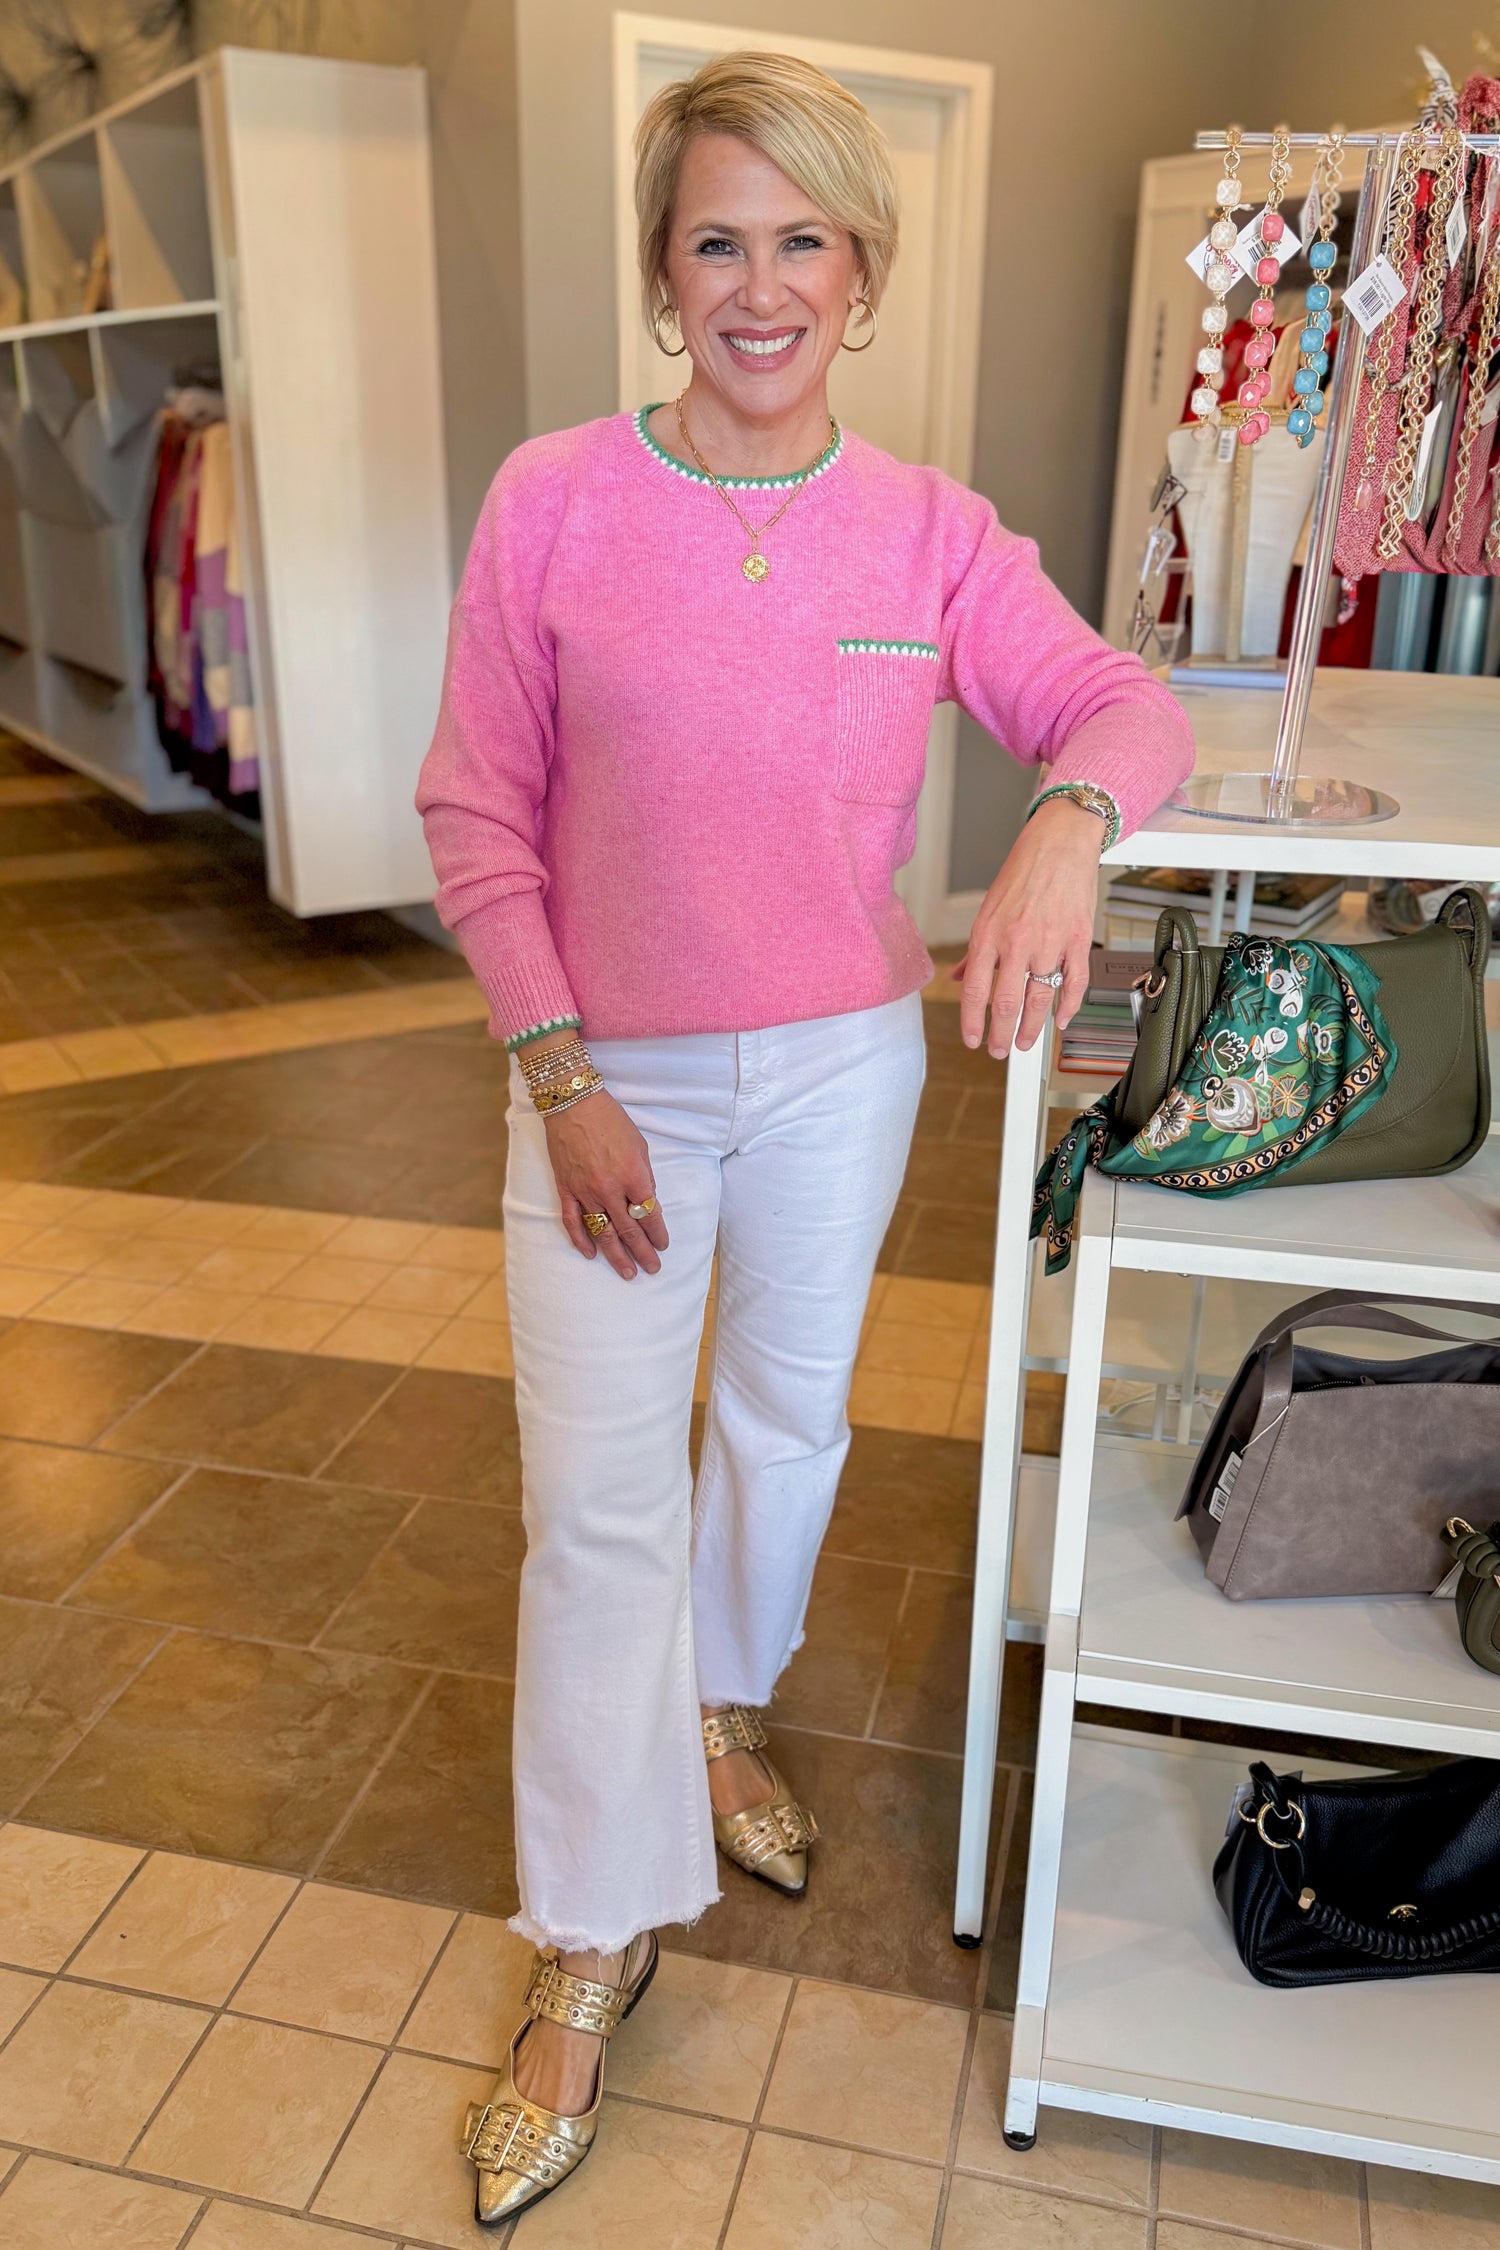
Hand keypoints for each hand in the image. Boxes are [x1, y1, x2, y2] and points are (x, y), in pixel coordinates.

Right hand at [541, 1080, 668, 1279]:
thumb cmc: (611, 1120)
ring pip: (603, 1232)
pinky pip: (573, 1222)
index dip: (658, 1233)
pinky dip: (581, 1240)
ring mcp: (585, 1191)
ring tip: (628, 1273)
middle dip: (643, 1252)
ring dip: (617, 1255)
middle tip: (652, 1269)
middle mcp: (610, 1189)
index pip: (650, 1214)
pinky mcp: (566, 1190)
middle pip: (629, 1230)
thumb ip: (644, 1177)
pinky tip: (591, 1255)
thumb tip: (648, 1203)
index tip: (663, 1245)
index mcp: (633, 1175)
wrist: (573, 1104)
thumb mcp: (640, 1146)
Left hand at [958, 798, 1103, 1058]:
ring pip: (1040, 998)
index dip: (973, 1022)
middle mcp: (1017, 942)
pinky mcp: (1078, 939)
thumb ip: (975, 951)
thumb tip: (957, 979)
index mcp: (988, 934)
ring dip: (1032, 1027)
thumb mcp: (987, 909)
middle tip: (1000, 1052)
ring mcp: (1049, 942)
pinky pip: (1074, 983)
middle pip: (1006, 1003)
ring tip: (1025, 1043)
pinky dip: (1069, 1006)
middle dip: (1001, 1035)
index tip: (973, 1042)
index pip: (975, 991)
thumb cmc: (1022, 872)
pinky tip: (1061, 1020)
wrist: (1060, 842)